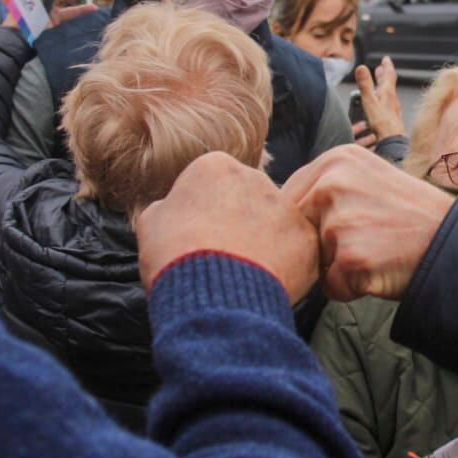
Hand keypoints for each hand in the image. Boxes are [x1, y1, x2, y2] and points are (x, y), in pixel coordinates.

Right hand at [136, 153, 318, 302]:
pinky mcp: (306, 236)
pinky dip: (287, 267)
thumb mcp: (151, 224)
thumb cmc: (174, 256)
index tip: (200, 238)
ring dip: (265, 244)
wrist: (212, 291)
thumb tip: (172, 210)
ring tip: (244, 275)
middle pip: (249, 200)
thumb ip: (167, 208)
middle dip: (240, 224)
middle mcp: (255, 176)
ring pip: (276, 224)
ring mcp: (285, 206)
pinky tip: (266, 284)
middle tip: (225, 258)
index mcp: (215, 166)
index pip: (214, 184)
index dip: (206, 214)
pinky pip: (298, 250)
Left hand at [283, 144, 455, 299]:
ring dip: (338, 267)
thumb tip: (276, 209)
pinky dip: (351, 289)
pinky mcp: (350, 257)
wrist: (455, 242)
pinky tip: (380, 271)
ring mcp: (340, 220)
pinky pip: (332, 287)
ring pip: (314, 260)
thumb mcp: (366, 179)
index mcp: (335, 159)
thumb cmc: (409, 216)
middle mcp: (333, 183)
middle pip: (298, 230)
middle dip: (321, 246)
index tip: (344, 228)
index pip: (291, 199)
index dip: (312, 224)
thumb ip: (324, 187)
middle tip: (366, 241)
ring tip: (377, 252)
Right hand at [353, 57, 404, 144]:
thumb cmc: (381, 123)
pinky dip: (386, 99)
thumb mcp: (369, 101)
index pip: (389, 75)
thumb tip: (361, 67)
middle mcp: (392, 99)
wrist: (393, 141)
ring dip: (385, 86)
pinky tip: (384, 104)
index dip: (387, 66)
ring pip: (390, 94)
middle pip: (389, 83)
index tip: (386, 59)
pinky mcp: (393, 118)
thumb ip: (365, 85)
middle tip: (382, 67)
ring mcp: (394, 109)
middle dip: (385, 74)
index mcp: (387, 93)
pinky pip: (390, 104)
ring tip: (381, 82)